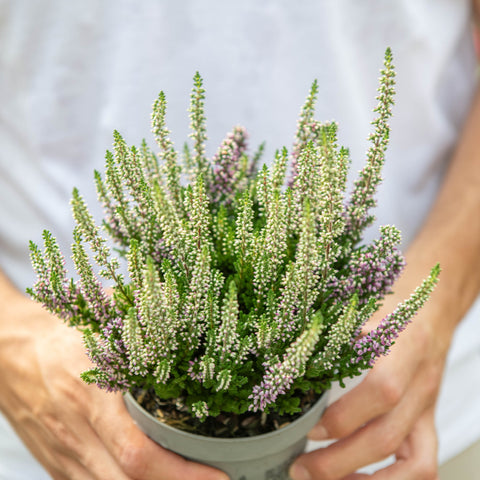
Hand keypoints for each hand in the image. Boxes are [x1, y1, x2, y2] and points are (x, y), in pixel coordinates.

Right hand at [0, 293, 227, 479]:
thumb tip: (187, 312)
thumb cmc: (60, 332)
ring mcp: (63, 456)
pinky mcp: (56, 464)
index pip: (138, 454)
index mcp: (91, 399)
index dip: (181, 473)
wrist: (8, 350)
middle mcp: (76, 436)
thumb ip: (144, 321)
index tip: (218, 476)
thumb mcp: (101, 319)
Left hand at [289, 279, 450, 479]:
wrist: (431, 308)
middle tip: (300, 468)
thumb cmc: (389, 305)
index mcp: (403, 347)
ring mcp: (428, 408)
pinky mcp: (428, 422)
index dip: (344, 416)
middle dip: (339, 462)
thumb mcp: (361, 307)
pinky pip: (423, 466)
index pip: (382, 390)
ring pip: (414, 465)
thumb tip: (284, 351)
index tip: (308, 427)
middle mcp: (421, 383)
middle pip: (388, 437)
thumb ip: (333, 329)